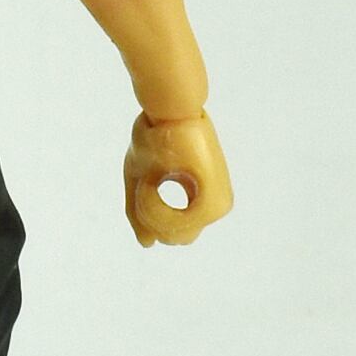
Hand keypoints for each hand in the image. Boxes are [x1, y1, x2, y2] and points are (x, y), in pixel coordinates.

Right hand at [123, 108, 231, 247]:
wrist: (169, 111)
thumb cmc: (153, 138)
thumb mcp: (138, 178)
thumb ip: (138, 212)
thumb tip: (148, 244)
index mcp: (196, 194)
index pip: (175, 231)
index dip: (151, 217)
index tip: (143, 188)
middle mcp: (210, 202)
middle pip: (178, 237)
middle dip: (153, 217)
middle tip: (146, 183)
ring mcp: (217, 204)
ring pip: (180, 234)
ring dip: (152, 212)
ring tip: (149, 180)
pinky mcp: (215, 202)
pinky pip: (182, 227)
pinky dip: (158, 213)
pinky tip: (151, 184)